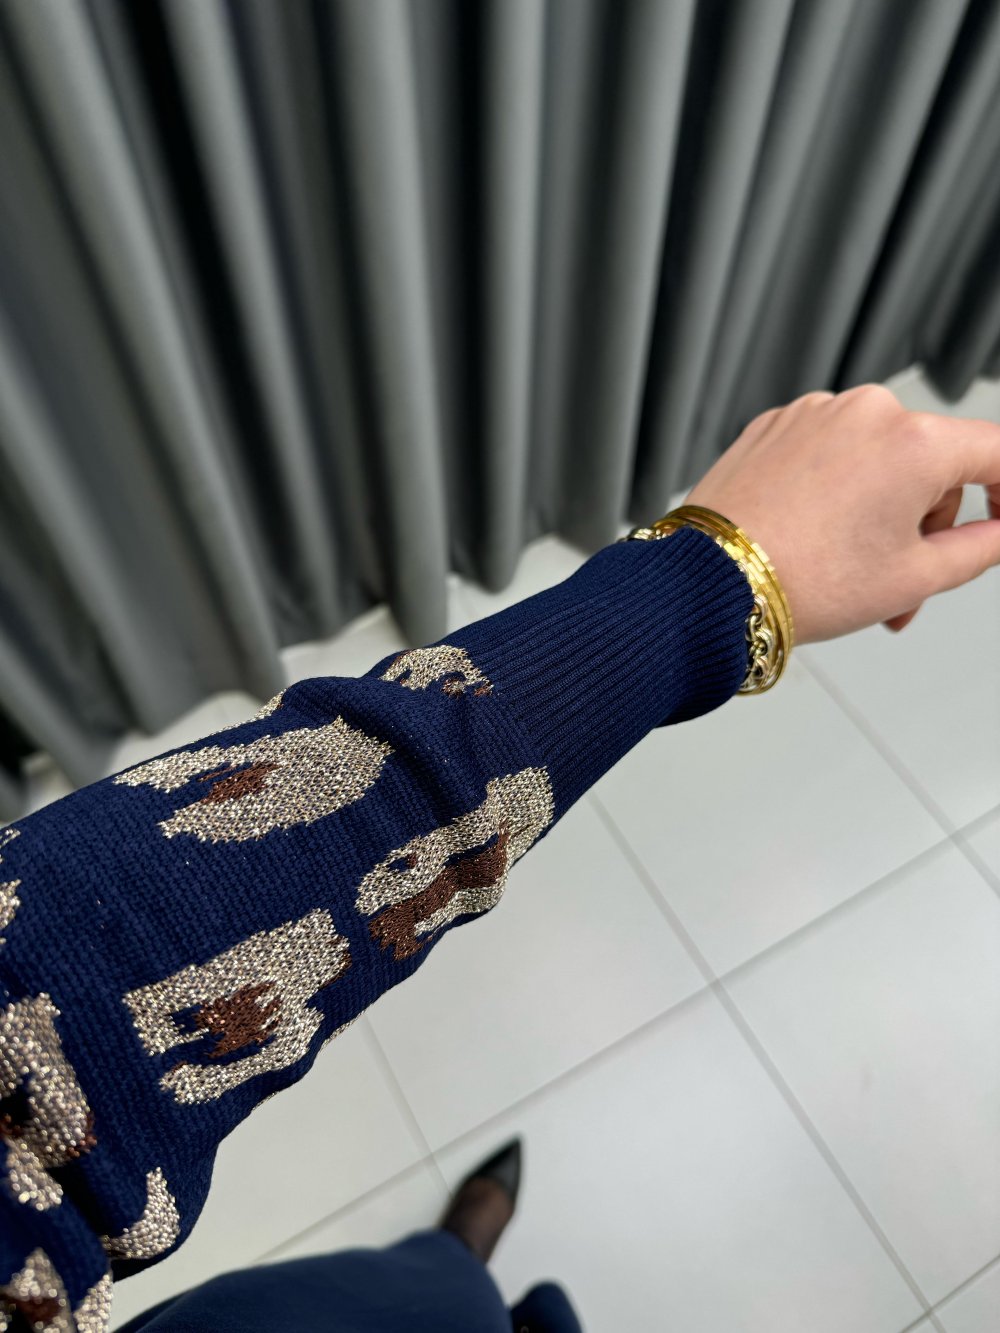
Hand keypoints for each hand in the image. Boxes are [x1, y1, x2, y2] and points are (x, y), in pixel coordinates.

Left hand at [685, 385, 999, 645]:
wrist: (709, 582)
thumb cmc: (804, 580)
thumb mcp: (915, 577)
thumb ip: (982, 548)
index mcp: (914, 441)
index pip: (996, 452)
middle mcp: (866, 411)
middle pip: (931, 463)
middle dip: (926, 526)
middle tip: (903, 589)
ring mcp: (814, 413)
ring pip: (877, 461)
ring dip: (880, 514)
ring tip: (849, 571)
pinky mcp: (774, 425)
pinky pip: (828, 455)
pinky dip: (834, 494)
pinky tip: (812, 539)